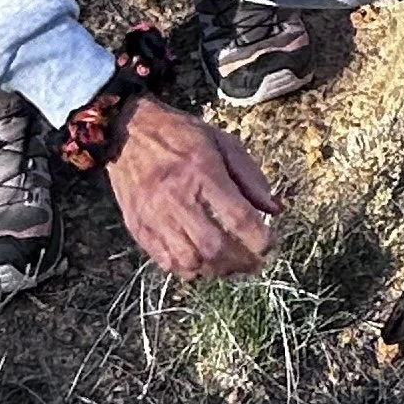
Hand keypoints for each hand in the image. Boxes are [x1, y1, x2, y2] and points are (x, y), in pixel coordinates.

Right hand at [105, 92, 281, 279]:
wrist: (127, 133)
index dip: (259, 239)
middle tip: (254, 263)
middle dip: (241, 262)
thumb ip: (250, 177)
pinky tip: (203, 263)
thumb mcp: (222, 142)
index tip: (271, 246)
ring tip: (231, 265)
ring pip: (190, 260)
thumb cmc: (181, 136)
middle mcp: (177, 197)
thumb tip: (275, 209)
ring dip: (217, 270)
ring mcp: (155, 216)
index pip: (238, 217)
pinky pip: (166, 262)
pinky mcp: (139, 227)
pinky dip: (189, 270)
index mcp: (203, 171)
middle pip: (214, 246)